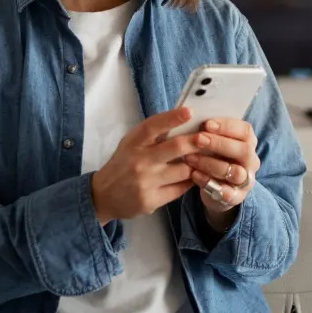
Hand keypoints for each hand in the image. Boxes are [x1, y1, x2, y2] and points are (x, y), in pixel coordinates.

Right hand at [90, 108, 200, 225]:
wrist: (103, 196)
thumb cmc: (122, 164)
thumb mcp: (130, 144)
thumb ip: (152, 136)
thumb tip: (182, 121)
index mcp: (133, 143)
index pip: (153, 126)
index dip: (172, 118)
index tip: (189, 111)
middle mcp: (139, 161)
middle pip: (175, 148)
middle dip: (196, 142)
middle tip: (208, 138)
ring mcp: (146, 182)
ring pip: (183, 170)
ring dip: (196, 164)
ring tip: (202, 160)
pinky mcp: (151, 200)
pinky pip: (180, 189)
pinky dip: (190, 182)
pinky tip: (192, 177)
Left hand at [183, 118, 260, 230]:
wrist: (216, 189)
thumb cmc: (212, 157)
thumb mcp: (213, 143)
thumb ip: (208, 131)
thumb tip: (189, 114)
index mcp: (248, 142)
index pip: (245, 130)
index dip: (227, 126)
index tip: (206, 123)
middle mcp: (251, 160)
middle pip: (244, 150)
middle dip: (219, 143)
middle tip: (198, 139)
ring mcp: (246, 180)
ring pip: (235, 172)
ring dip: (211, 163)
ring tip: (190, 158)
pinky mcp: (237, 197)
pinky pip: (226, 192)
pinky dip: (209, 183)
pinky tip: (194, 175)